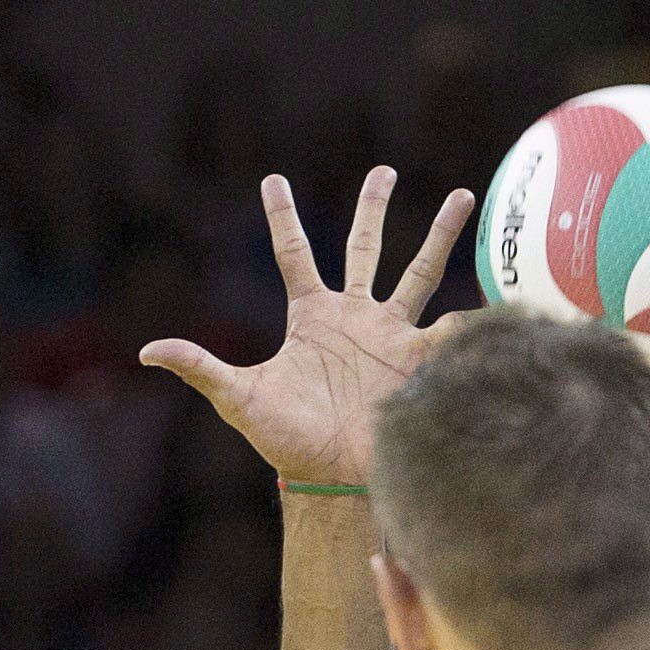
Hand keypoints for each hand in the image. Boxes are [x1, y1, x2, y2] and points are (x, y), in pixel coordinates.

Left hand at [142, 168, 475, 487]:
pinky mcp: (418, 359)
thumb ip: (200, 367)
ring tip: (465, 196)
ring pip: (418, 273)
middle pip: (365, 248)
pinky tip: (502, 288)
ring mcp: (390, 335)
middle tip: (384, 170)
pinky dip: (474, 312)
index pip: (295, 253)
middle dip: (375, 208)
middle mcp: (354, 317)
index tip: (273, 178)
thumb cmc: (285, 440)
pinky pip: (450, 328)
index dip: (283, 216)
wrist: (333, 478)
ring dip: (439, 235)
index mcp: (310, 316)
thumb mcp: (239, 399)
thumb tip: (146, 351)